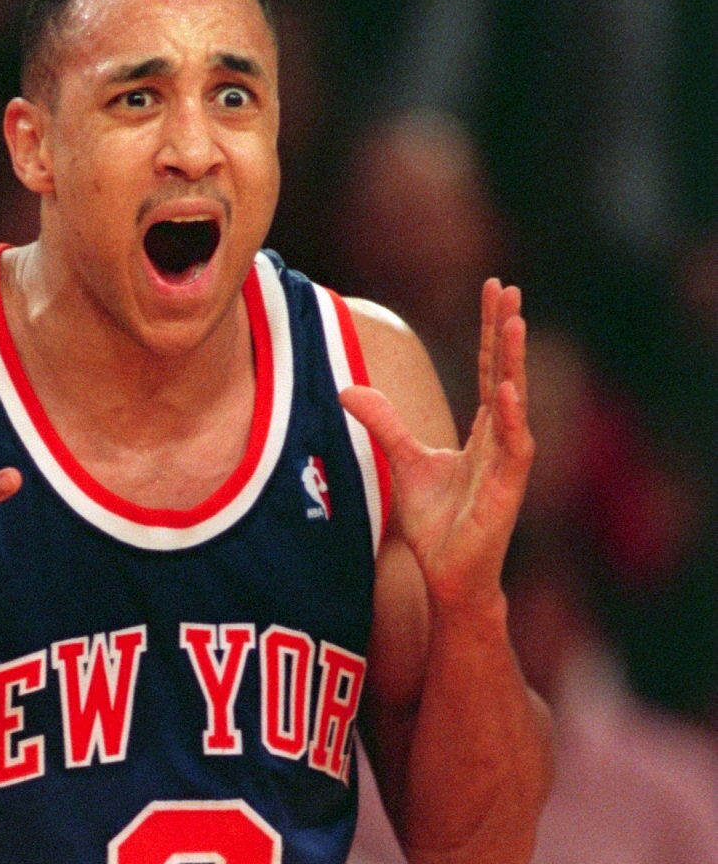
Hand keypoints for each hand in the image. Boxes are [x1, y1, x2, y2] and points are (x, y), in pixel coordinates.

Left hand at [342, 280, 532, 611]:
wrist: (447, 577)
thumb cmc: (437, 524)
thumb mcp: (404, 462)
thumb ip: (384, 423)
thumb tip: (347, 389)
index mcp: (483, 431)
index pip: (487, 368)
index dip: (489, 330)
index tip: (493, 288)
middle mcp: (501, 439)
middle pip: (504, 372)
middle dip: (506, 330)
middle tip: (508, 287)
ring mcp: (508, 463)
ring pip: (514, 402)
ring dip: (515, 363)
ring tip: (515, 322)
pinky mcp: (508, 490)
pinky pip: (513, 447)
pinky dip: (510, 418)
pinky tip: (507, 389)